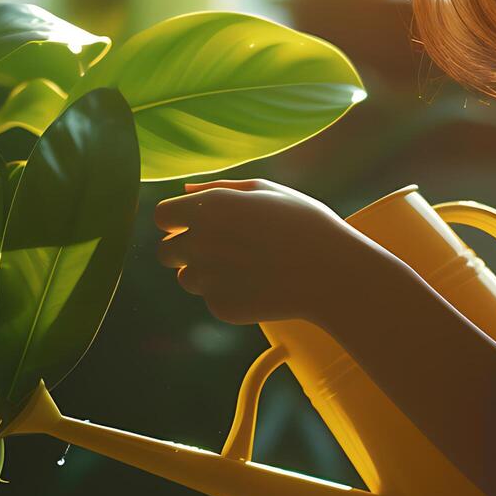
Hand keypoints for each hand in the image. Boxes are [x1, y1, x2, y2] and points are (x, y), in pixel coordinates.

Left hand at [154, 179, 398, 325]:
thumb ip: (219, 189)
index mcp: (210, 207)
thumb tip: (185, 191)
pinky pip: (211, 299)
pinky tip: (258, 285)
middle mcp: (202, 242)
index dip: (176, 221)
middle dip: (184, 250)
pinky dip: (228, 294)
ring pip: (186, 279)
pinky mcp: (221, 307)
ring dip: (206, 274)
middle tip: (222, 249)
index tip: (194, 225)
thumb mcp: (266, 192)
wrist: (334, 272)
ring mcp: (209, 278)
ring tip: (247, 267)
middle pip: (164, 252)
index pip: (161, 216)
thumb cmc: (304, 223)